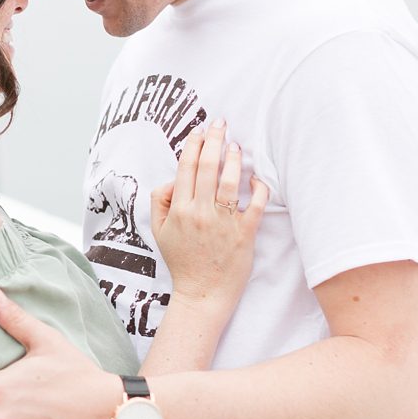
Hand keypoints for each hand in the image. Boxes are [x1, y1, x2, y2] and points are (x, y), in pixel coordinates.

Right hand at [149, 119, 269, 314]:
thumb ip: (160, 202)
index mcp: (180, 210)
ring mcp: (223, 223)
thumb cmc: (183, 261)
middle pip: (207, 168)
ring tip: (235, 145)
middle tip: (220, 123)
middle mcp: (201, 213)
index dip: (193, 146)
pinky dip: (258, 188)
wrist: (202, 294)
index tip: (199, 131)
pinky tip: (256, 179)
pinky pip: (254, 205)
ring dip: (233, 159)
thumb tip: (172, 179)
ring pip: (229, 182)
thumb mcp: (160, 231)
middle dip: (214, 140)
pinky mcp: (244, 234)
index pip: (186, 169)